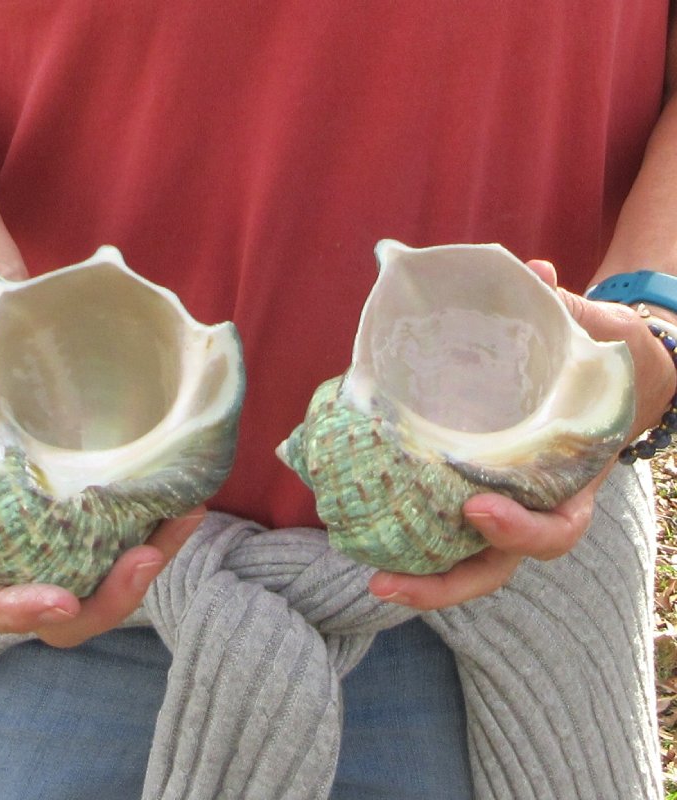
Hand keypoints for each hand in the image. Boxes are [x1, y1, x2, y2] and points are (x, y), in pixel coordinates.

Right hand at [0, 290, 203, 647]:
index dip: (9, 614)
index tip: (60, 599)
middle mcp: (11, 536)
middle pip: (52, 606)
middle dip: (104, 600)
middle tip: (145, 557)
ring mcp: (59, 521)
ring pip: (101, 576)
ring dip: (147, 563)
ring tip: (184, 519)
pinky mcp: (97, 497)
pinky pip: (128, 531)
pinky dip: (160, 526)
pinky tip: (189, 500)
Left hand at [370, 260, 675, 609]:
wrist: (609, 378)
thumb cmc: (606, 362)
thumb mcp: (601, 336)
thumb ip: (569, 312)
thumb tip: (533, 275)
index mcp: (572, 478)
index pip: (557, 526)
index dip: (520, 529)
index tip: (475, 507)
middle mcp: (537, 503)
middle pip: (497, 564)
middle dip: (445, 583)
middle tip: (385, 582)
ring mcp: (505, 503)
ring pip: (468, 561)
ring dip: (420, 576)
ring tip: (371, 576)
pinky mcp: (473, 488)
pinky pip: (445, 526)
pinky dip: (412, 536)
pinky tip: (369, 532)